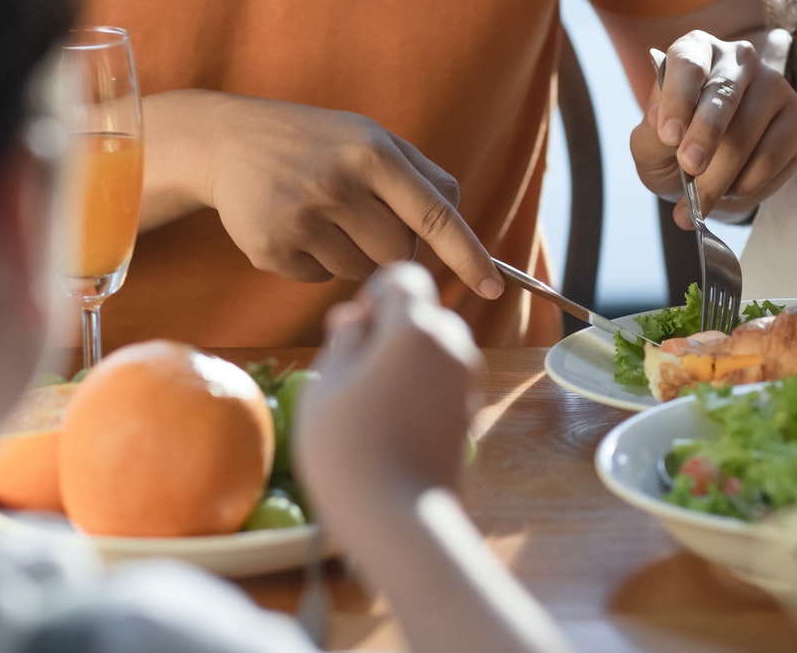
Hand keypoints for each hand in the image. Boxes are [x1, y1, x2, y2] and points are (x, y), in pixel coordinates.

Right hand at [144, 90, 502, 297]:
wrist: (228, 142)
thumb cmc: (316, 142)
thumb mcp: (370, 137)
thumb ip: (421, 176)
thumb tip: (459, 224)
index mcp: (373, 154)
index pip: (435, 217)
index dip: (469, 256)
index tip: (495, 287)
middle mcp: (338, 185)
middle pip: (400, 255)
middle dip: (393, 247)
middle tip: (365, 216)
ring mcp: (301, 219)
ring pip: (361, 272)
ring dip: (354, 254)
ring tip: (325, 215)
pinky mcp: (271, 248)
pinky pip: (320, 279)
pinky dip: (317, 261)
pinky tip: (296, 225)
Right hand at [296, 263, 481, 511]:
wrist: (398, 518)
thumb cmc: (348, 447)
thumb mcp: (326, 385)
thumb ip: (342, 341)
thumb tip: (353, 318)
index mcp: (417, 327)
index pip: (405, 278)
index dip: (375, 293)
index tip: (353, 328)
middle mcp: (453, 346)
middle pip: (424, 314)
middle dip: (391, 329)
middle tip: (353, 369)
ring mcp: (467, 382)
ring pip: (436, 349)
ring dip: (406, 360)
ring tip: (369, 401)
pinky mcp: (470, 415)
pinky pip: (444, 382)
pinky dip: (421, 388)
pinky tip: (392, 425)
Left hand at [628, 32, 796, 225]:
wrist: (709, 175)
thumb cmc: (674, 151)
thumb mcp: (649, 148)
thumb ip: (650, 136)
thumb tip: (656, 119)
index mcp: (696, 50)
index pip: (687, 64)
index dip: (678, 99)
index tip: (668, 136)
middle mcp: (738, 59)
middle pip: (724, 93)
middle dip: (705, 134)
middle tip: (690, 167)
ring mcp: (773, 85)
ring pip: (747, 133)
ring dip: (720, 176)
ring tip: (700, 198)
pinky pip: (771, 156)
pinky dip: (746, 184)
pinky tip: (731, 190)